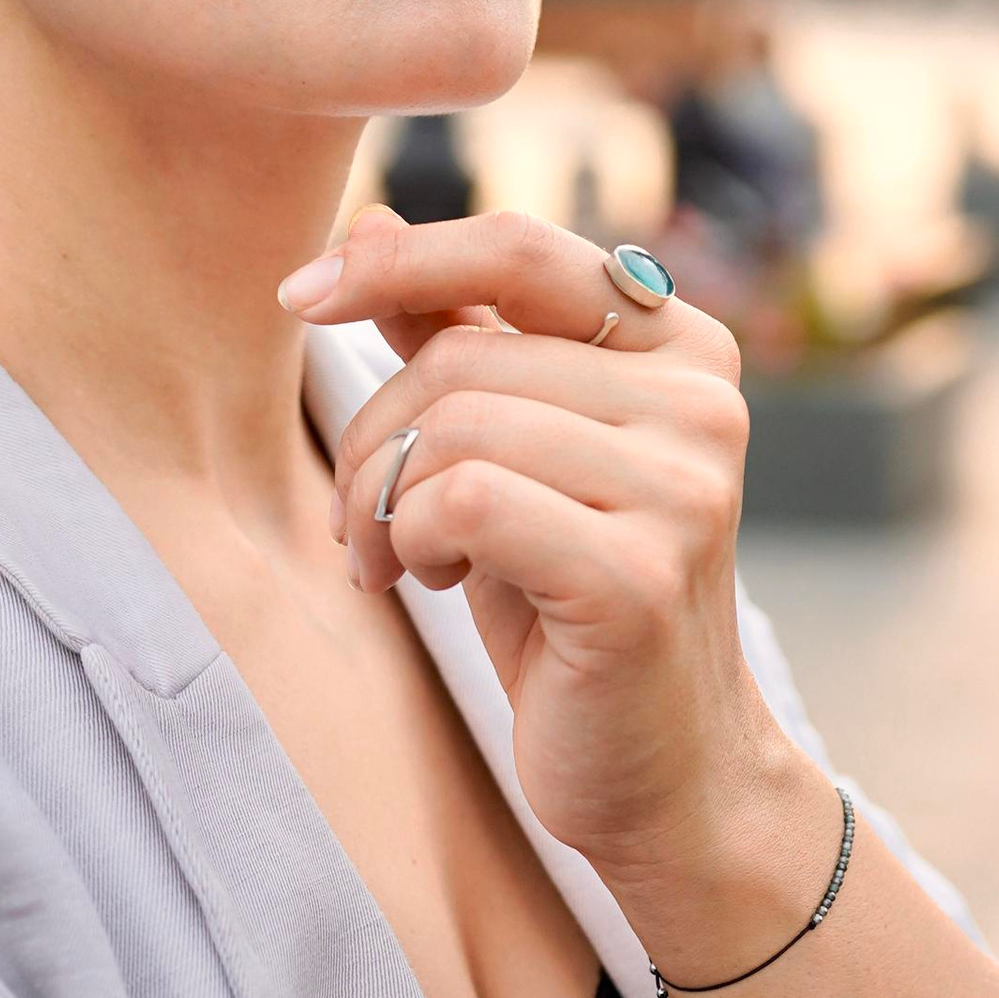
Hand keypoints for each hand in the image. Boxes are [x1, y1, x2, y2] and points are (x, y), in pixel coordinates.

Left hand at [283, 205, 800, 881]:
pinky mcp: (640, 575)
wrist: (661, 774)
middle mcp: (702, 403)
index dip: (397, 261)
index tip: (296, 295)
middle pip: (462, 356)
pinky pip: (464, 504)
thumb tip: (367, 222)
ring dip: (383, 503)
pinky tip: (427, 583)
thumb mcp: (509, 456)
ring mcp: (683, 488)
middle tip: (361, 521)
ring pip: (455, 428)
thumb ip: (457, 338)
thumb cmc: (569, 607)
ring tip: (396, 560)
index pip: (520, 249)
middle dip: (374, 439)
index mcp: (681, 347)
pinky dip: (410, 542)